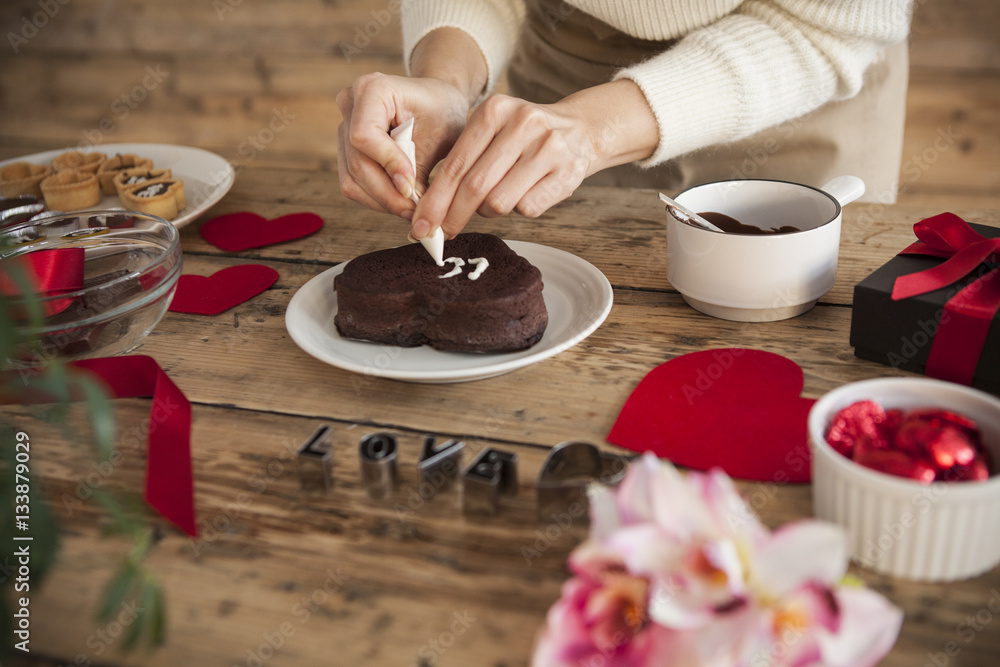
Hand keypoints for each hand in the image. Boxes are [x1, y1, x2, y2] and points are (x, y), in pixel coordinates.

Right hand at [336, 73, 468, 218]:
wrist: (437, 103)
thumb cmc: (443, 113)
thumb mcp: (441, 136)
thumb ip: (419, 168)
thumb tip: (407, 205)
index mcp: (373, 88)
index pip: (364, 136)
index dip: (388, 165)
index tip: (413, 185)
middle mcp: (350, 104)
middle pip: (357, 163)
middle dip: (388, 193)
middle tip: (416, 210)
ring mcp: (343, 126)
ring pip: (352, 179)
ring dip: (383, 201)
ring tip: (412, 208)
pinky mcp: (344, 148)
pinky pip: (353, 184)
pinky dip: (377, 199)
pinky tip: (400, 201)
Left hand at [411, 79, 658, 238]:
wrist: (581, 129)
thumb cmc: (525, 138)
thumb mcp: (493, 131)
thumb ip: (464, 159)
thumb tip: (430, 209)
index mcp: (494, 111)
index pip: (455, 165)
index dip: (435, 200)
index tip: (421, 225)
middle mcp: (522, 124)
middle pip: (474, 187)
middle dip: (454, 216)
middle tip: (444, 233)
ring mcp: (548, 147)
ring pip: (500, 201)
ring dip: (490, 211)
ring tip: (496, 200)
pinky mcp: (567, 171)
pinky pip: (528, 208)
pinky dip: (520, 210)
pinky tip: (526, 193)